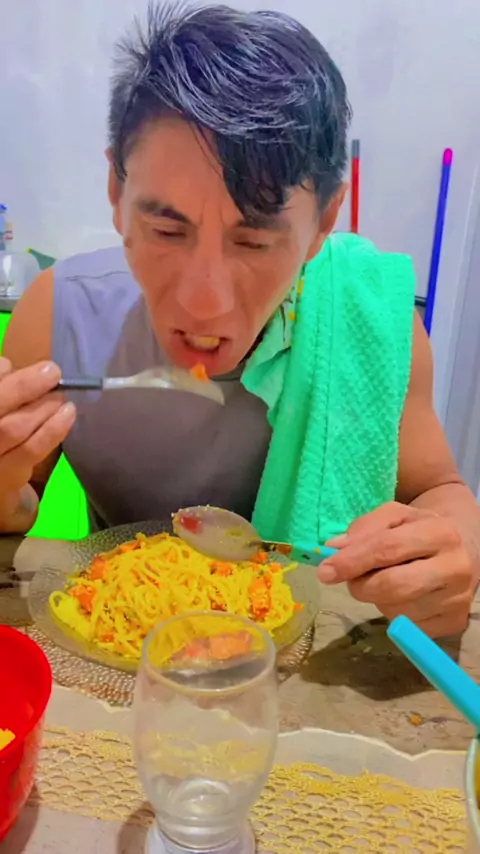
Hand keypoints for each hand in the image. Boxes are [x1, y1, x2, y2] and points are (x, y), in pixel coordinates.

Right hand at [0, 357, 75, 503]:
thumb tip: (8, 366)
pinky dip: (52, 429)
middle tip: (52, 371)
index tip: (11, 364)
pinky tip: (68, 414)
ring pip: (13, 428)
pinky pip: (31, 451)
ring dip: (42, 406)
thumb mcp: (1, 411)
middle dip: (23, 386)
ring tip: (61, 393)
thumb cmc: (0, 439)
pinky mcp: (6, 479)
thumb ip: (1, 388)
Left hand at [319, 502, 476, 637]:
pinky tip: (403, 597)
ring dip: (377, 599)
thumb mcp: (395, 516)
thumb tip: (334, 550)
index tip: (325, 570)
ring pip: (397, 610)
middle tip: (352, 580)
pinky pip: (408, 627)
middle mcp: (456, 567)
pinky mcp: (455, 623)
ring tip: (384, 582)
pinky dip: (394, 613)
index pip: (387, 548)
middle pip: (392, 586)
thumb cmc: (420, 530)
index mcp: (440, 532)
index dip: (352, 561)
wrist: (463, 548)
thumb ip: (363, 528)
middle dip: (361, 585)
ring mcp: (458, 599)